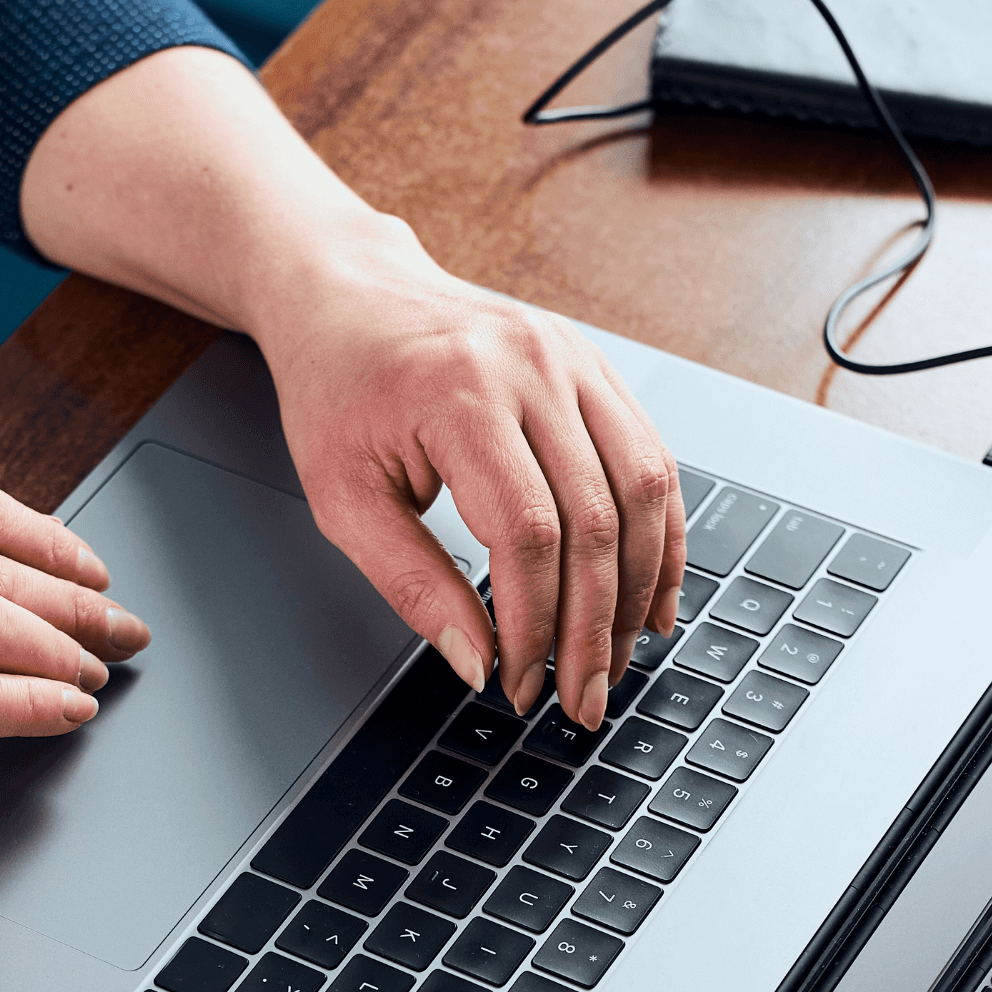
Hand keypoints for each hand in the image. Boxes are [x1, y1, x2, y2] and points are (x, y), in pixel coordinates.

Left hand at [17, 46, 680, 730]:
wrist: (347, 294)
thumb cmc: (335, 391)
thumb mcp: (341, 496)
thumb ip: (409, 582)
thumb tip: (476, 663)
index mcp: (458, 393)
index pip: (527, 533)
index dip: (533, 622)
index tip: (519, 682)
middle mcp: (530, 366)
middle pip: (595, 519)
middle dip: (594, 626)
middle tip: (582, 697)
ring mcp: (572, 357)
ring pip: (642, 489)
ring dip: (638, 587)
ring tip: (618, 656)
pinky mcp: (593, 362)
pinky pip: (649, 457)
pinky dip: (656, 533)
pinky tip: (646, 591)